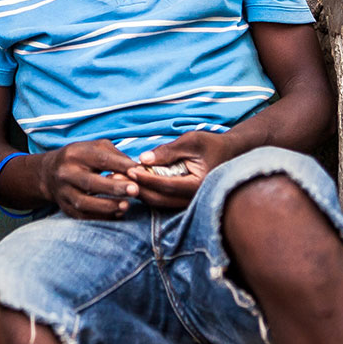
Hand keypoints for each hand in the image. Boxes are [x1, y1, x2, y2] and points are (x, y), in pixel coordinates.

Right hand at [38, 140, 139, 219]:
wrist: (50, 173)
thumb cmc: (81, 158)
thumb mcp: (95, 148)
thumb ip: (116, 156)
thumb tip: (138, 170)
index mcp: (75, 153)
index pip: (101, 159)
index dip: (121, 166)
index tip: (140, 172)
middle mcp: (66, 172)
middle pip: (90, 182)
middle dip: (114, 188)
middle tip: (135, 190)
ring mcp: (63, 192)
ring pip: (84, 203)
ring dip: (107, 206)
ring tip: (126, 205)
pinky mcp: (65, 207)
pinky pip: (83, 216)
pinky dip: (101, 217)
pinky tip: (117, 214)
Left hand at [125, 131, 242, 208]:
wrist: (227, 154)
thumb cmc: (209, 145)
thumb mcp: (191, 141)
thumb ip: (168, 151)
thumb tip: (144, 158)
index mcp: (197, 185)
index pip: (166, 185)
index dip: (147, 178)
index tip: (130, 169)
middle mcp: (192, 199)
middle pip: (158, 198)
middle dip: (135, 187)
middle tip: (115, 176)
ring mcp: (186, 203)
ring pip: (157, 202)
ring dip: (136, 191)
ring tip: (117, 178)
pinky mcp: (180, 201)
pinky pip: (160, 199)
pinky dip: (144, 191)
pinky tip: (129, 180)